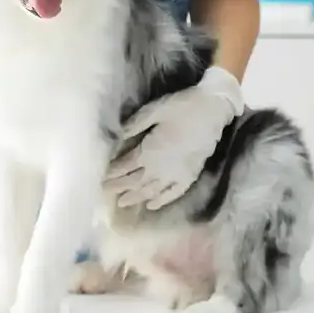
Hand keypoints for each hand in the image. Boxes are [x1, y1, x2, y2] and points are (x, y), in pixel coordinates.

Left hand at [103, 65, 242, 210]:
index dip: (112, 173)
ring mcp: (176, 175)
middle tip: (105, 193)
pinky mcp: (190, 176)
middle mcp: (160, 168)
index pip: (125, 166)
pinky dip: (161, 201)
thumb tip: (117, 136)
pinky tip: (151, 205)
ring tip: (122, 203)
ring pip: (151, 191)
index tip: (100, 178)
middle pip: (135, 182)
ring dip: (135, 197)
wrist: (213, 110)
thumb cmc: (182, 107)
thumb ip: (134, 125)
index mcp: (149, 151)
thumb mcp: (154, 110)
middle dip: (119, 187)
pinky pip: (173, 193)